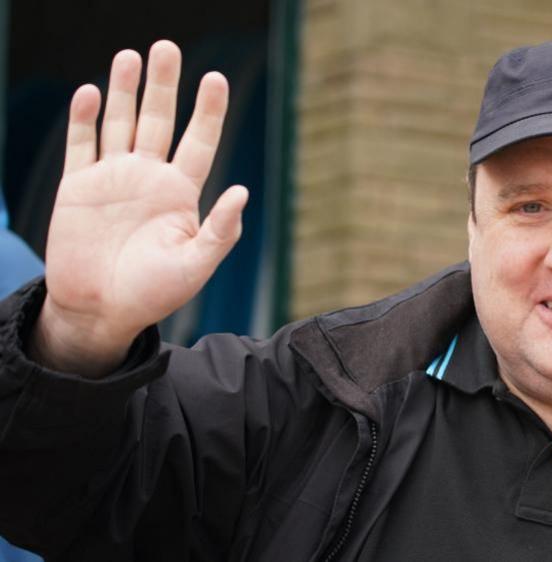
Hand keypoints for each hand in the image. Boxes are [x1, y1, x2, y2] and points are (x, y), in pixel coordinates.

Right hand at [32, 40, 246, 376]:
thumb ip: (220, 232)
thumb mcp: (195, 266)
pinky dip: (85, 119)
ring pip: (119, 124)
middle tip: (166, 47)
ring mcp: (112, 180)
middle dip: (163, 85)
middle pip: (158, 120)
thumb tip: (243, 192)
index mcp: (180, 193)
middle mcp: (148, 178)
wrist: (100, 312)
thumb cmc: (153, 294)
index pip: (199, 141)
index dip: (208, 111)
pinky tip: (92, 92)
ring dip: (124, 90)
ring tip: (131, 55)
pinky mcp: (78, 188)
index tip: (215, 78)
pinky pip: (82, 145)